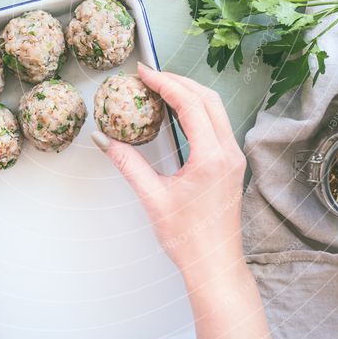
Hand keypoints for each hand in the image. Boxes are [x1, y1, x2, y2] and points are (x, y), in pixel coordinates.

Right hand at [92, 63, 247, 283]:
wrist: (214, 266)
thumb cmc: (187, 238)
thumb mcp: (152, 197)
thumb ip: (127, 163)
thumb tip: (103, 138)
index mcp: (211, 157)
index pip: (190, 104)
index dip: (165, 82)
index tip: (143, 72)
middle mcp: (229, 152)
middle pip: (207, 98)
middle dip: (178, 81)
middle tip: (149, 75)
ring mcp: (234, 157)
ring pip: (216, 109)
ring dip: (189, 93)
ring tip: (160, 87)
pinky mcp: (232, 163)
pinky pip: (217, 123)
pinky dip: (197, 109)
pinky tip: (177, 110)